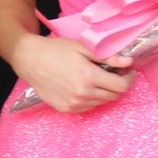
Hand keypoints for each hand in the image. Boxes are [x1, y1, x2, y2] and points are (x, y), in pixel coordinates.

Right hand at [13, 35, 131, 113]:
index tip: (126, 72)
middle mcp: (83, 94)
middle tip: (112, 73)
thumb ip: (107, 56)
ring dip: (104, 92)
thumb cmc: (55, 50)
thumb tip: (129, 62)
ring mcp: (74, 104)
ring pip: (102, 102)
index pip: (121, 86)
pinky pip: (88, 107)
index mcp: (89, 77)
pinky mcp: (66, 109)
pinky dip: (91, 98)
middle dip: (117, 85)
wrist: (29, 60)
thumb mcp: (82, 47)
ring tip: (95, 79)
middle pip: (114, 96)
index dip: (128, 78)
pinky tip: (83, 86)